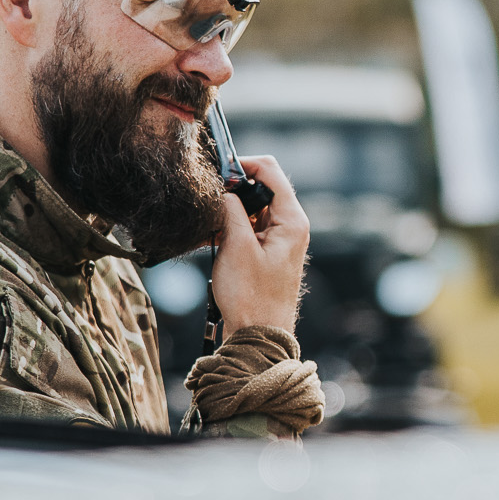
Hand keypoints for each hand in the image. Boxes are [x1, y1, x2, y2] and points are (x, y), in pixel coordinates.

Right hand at [210, 155, 308, 333]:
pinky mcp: (268, 251)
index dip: (243, 164)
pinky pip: (248, 227)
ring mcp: (280, 239)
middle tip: (208, 199)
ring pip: (251, 208)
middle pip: (261, 188)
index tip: (217, 171)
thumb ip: (231, 211)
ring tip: (206, 223)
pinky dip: (230, 227)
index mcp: (291, 220)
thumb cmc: (251, 297)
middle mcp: (290, 225)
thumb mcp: (236, 247)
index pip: (271, 171)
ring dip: (228, 211)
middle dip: (232, 189)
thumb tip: (224, 189)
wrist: (258, 335)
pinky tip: (208, 237)